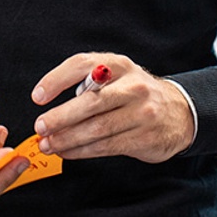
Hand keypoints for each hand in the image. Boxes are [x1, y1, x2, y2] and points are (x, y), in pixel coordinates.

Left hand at [30, 53, 194, 163]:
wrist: (178, 112)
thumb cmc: (135, 94)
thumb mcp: (117, 76)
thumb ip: (88, 82)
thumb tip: (47, 102)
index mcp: (119, 65)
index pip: (82, 65)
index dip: (56, 80)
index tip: (37, 96)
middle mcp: (132, 86)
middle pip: (91, 102)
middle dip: (60, 117)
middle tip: (40, 126)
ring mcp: (142, 112)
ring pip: (97, 128)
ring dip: (67, 139)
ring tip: (48, 144)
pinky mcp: (144, 137)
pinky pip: (107, 146)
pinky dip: (82, 151)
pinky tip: (67, 152)